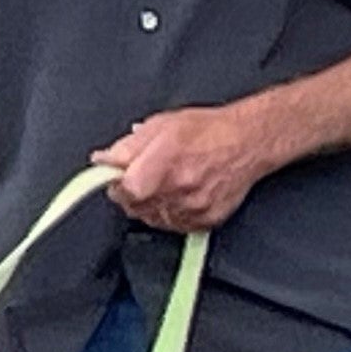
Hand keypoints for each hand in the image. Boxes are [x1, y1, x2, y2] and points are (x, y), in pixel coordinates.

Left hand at [94, 102, 276, 232]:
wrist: (248, 142)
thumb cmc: (207, 130)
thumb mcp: (160, 125)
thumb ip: (126, 146)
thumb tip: (102, 160)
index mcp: (164, 163)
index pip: (124, 190)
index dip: (115, 184)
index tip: (115, 177)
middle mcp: (180, 189)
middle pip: (135, 207)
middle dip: (129, 194)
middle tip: (140, 178)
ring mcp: (194, 208)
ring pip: (152, 218)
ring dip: (148, 205)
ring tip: (162, 184)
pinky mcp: (207, 220)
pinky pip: (174, 226)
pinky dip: (168, 214)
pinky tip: (176, 196)